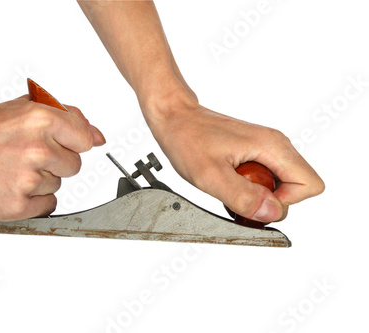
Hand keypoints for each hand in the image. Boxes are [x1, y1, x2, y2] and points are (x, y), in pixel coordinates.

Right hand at [0, 96, 104, 220]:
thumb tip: (98, 137)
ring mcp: (28, 179)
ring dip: (41, 180)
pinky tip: (12, 185)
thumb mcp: (24, 108)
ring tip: (12, 169)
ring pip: (58, 185)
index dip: (71, 142)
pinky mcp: (17, 205)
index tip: (54, 143)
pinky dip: (34, 199)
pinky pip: (48, 204)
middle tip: (25, 155)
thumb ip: (68, 118)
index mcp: (42, 119)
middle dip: (55, 161)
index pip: (86, 139)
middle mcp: (38, 149)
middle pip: (74, 166)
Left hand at [143, 92, 324, 222]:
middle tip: (236, 193)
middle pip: (298, 187)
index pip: (310, 185)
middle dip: (270, 201)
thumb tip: (272, 213)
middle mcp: (275, 145)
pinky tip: (228, 182)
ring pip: (281, 185)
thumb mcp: (210, 175)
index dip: (285, 202)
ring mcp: (266, 148)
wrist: (174, 117)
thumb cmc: (187, 138)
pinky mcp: (255, 152)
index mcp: (272, 147)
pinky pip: (265, 178)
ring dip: (258, 195)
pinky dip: (250, 188)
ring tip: (229, 186)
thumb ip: (243, 197)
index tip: (254, 199)